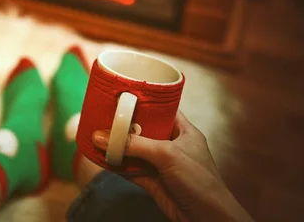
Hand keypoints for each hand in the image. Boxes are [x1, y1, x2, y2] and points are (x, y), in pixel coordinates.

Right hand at [92, 111, 252, 221]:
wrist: (207, 219)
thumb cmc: (199, 181)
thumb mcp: (166, 154)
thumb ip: (134, 145)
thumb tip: (101, 136)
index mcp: (183, 130)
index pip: (162, 109)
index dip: (143, 102)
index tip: (122, 94)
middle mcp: (171, 144)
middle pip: (143, 130)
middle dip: (123, 125)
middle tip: (102, 114)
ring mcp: (161, 164)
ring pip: (134, 150)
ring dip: (117, 145)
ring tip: (96, 134)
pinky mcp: (152, 181)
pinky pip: (130, 169)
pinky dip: (116, 165)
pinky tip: (101, 157)